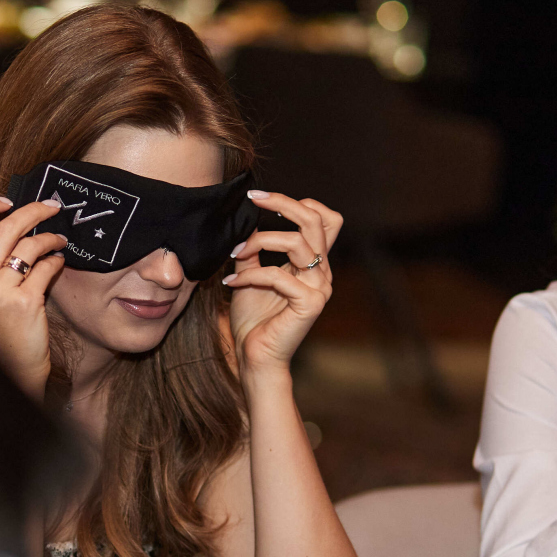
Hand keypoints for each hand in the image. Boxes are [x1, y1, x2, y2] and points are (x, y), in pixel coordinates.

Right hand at [0, 195, 68, 397]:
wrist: (11, 375)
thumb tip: (11, 229)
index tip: (7, 200)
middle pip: (3, 226)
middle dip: (32, 210)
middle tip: (50, 208)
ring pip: (29, 245)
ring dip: (50, 237)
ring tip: (60, 240)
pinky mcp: (24, 303)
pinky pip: (45, 268)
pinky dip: (56, 261)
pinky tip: (59, 264)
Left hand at [224, 191, 339, 374]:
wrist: (254, 357)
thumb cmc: (253, 319)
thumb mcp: (250, 274)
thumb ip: (252, 249)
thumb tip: (245, 221)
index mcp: (314, 263)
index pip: (325, 219)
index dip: (299, 202)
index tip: (261, 199)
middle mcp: (322, 272)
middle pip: (316, 220)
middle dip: (284, 203)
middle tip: (254, 199)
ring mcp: (319, 288)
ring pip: (298, 242)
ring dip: (260, 241)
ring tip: (235, 252)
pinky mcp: (309, 304)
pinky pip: (278, 275)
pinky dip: (250, 274)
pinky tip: (231, 281)